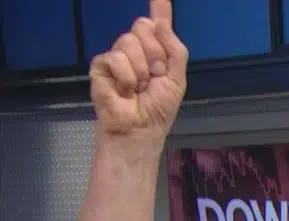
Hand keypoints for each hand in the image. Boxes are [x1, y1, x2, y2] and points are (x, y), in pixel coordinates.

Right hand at [89, 0, 188, 139]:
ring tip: (139, 87)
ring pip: (129, 41)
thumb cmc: (158, 109)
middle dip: (155, 54)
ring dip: (141, 69)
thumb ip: (174, 49)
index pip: (157, 25)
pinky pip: (116, 58)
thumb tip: (159, 22)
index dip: (159, 9)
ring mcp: (118, 56)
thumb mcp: (176, 79)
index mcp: (156, 52)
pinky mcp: (101, 65)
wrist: (140, 129)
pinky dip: (126, 77)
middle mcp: (136, 50)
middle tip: (153, 77)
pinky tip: (124, 91)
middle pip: (143, 27)